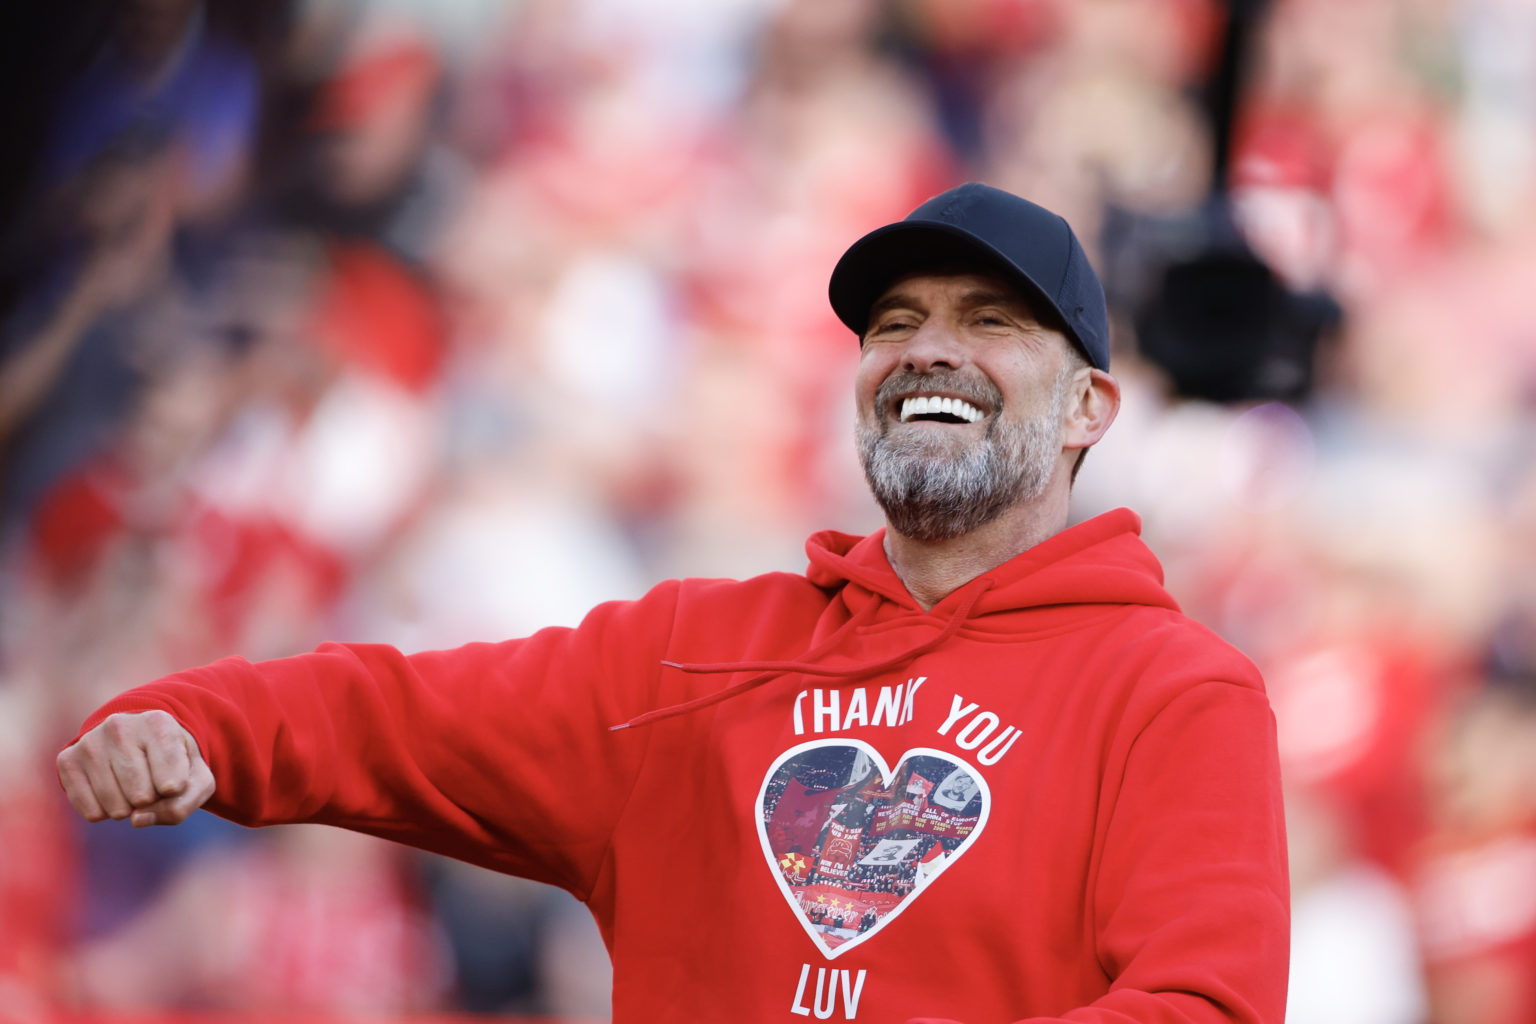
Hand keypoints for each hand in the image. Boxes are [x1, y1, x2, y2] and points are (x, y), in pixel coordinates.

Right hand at [57, 711, 214, 826]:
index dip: (176, 791)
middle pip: (143, 797)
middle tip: (150, 780)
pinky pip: (91, 812)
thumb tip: (137, 820)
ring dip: (129, 809)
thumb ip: (183, 804)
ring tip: (131, 785)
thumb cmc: (172, 763)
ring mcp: (90, 742)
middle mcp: (120, 726)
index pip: (173, 785)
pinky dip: (106, 813)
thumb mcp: (196, 779)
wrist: (134, 739)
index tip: (174, 775)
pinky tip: (111, 792)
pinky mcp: (67, 761)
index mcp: (159, 723)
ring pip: (117, 808)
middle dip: (152, 800)